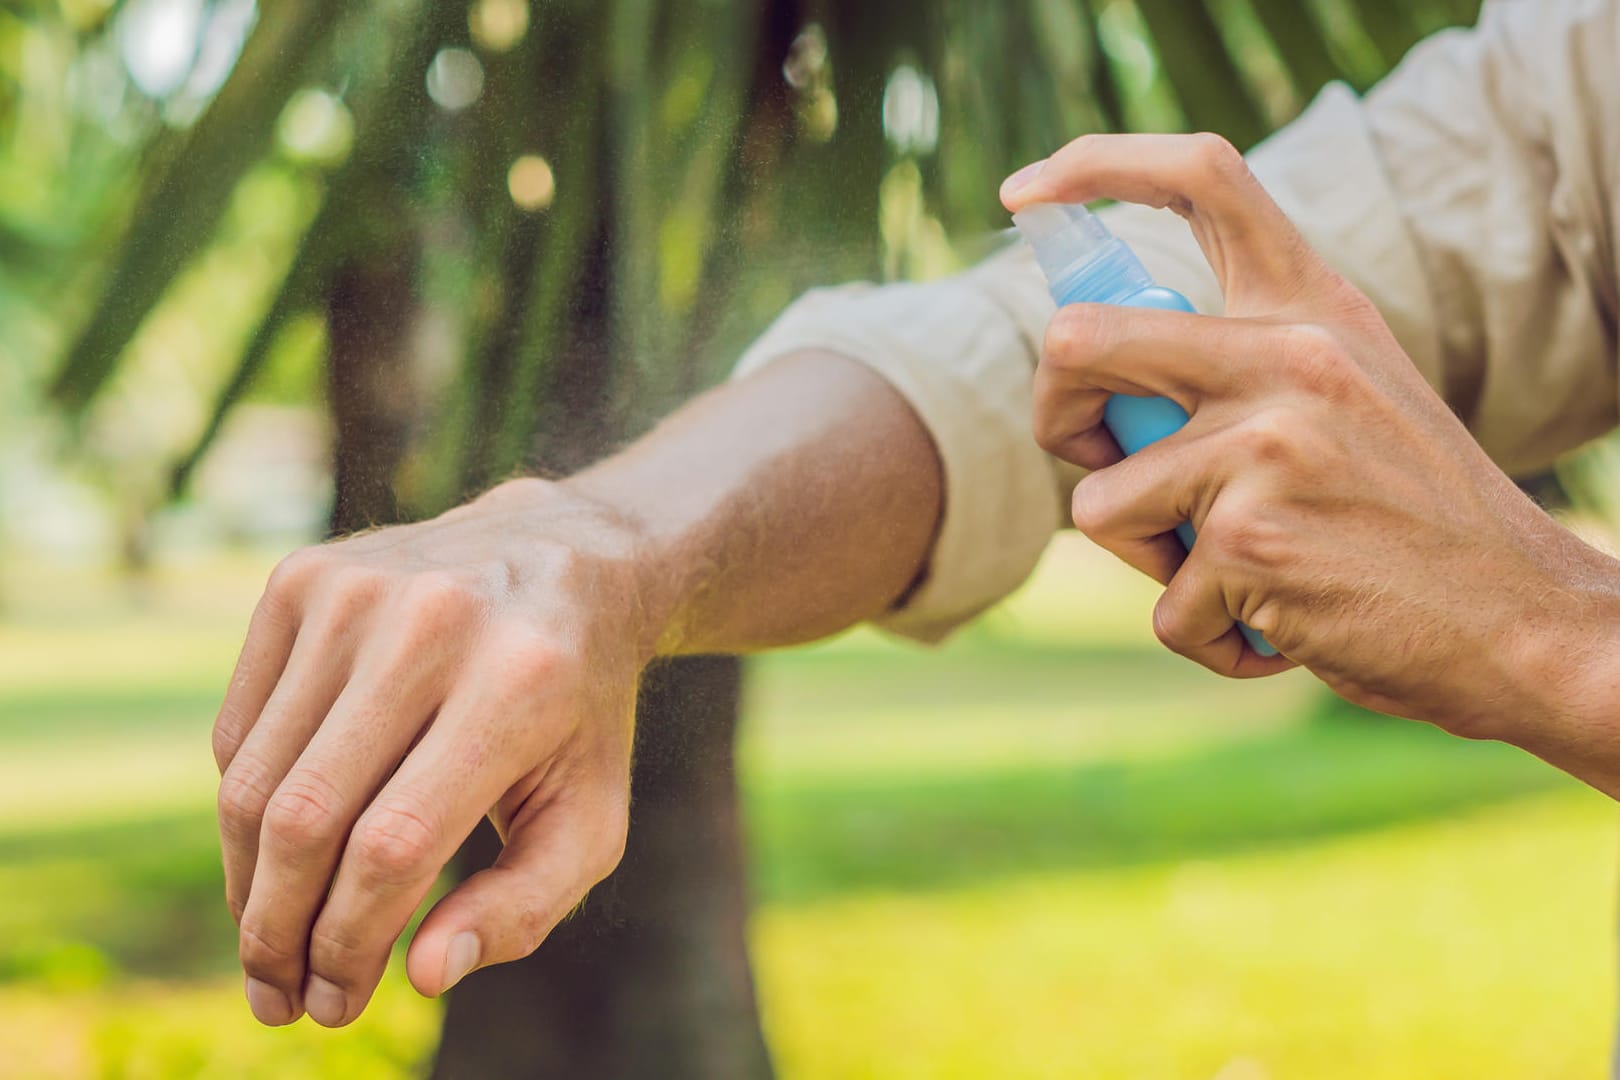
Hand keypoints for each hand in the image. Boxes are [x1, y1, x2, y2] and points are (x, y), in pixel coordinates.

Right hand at [213, 478, 653, 1026]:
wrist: (562, 559)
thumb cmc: (579, 714)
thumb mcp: (591, 814)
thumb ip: (526, 905)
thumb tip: (425, 974)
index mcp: (518, 683)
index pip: (395, 846)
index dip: (349, 944)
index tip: (335, 1006)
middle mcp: (432, 623)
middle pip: (307, 818)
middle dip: (278, 932)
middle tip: (279, 1000)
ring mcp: (357, 590)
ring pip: (255, 781)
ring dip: (247, 886)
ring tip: (268, 946)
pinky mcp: (303, 578)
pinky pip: (241, 731)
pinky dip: (249, 808)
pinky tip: (283, 851)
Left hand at [1000, 134, 1619, 747]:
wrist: (1522, 620)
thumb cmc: (1413, 517)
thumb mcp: (1348, 395)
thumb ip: (1243, 364)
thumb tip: (1096, 375)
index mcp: (1312, 308)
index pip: (1201, 176)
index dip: (1094, 166)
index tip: (1025, 195)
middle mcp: (1288, 356)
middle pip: (1077, 343)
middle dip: (1054, 418)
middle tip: (1101, 461)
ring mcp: (1266, 446)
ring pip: (1100, 504)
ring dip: (1147, 560)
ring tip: (1237, 574)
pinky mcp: (1250, 542)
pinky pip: (1163, 608)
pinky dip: (1208, 636)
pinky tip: (1281, 627)